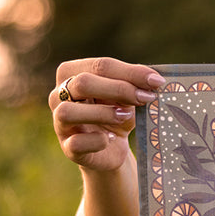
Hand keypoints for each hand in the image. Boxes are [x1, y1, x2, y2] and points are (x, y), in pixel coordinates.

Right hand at [50, 57, 164, 171]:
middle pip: (83, 83)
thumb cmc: (117, 115)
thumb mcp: (127, 97)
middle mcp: (58, 95)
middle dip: (119, 89)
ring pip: (69, 111)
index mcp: (71, 73)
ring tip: (125, 116)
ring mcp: (59, 122)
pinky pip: (77, 143)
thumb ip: (134, 85)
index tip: (157, 82)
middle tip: (146, 98)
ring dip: (102, 113)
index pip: (99, 66)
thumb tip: (154, 80)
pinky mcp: (68, 148)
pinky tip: (111, 140)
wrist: (111, 150)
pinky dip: (97, 141)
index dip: (130, 73)